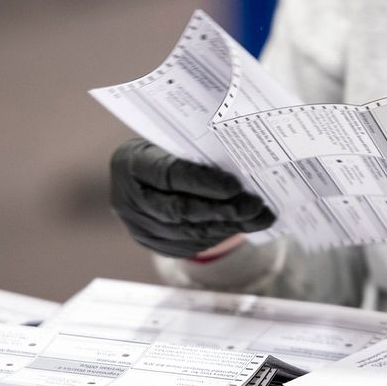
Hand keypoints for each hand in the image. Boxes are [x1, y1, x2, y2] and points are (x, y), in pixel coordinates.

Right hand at [111, 139, 275, 258]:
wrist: (142, 176)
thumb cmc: (163, 150)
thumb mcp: (171, 141)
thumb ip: (196, 151)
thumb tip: (241, 162)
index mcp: (130, 164)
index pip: (169, 175)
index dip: (203, 182)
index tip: (235, 186)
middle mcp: (128, 200)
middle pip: (180, 210)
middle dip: (222, 210)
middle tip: (254, 206)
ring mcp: (140, 227)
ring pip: (189, 232)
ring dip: (228, 226)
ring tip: (258, 217)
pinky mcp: (155, 244)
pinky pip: (191, 244)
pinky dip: (219, 234)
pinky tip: (241, 225)